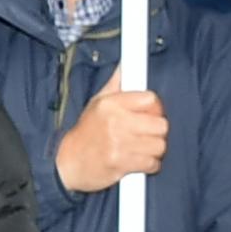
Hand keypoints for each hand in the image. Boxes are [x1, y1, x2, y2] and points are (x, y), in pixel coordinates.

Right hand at [55, 85, 170, 193]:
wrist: (69, 162)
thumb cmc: (86, 133)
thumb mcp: (96, 103)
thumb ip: (115, 85)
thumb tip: (125, 66)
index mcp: (110, 104)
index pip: (151, 100)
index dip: (155, 108)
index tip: (150, 114)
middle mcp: (115, 122)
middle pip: (161, 125)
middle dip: (157, 131)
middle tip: (146, 134)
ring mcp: (119, 144)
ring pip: (159, 145)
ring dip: (153, 150)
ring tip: (140, 148)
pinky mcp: (121, 163)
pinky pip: (152, 163)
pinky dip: (149, 165)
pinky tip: (137, 161)